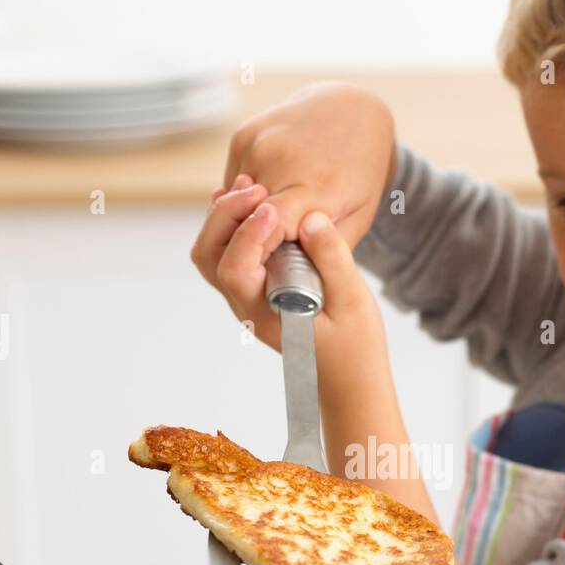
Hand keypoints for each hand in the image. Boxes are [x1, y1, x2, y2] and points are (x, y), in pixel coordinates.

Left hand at [191, 179, 386, 361]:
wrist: (350, 378)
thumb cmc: (354, 348)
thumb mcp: (353, 302)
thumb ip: (332, 259)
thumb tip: (310, 218)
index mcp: (265, 314)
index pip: (234, 271)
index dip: (247, 234)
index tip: (273, 208)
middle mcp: (246, 305)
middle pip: (209, 256)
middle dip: (226, 216)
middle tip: (258, 188)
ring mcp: (248, 296)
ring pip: (213, 252)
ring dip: (227, 215)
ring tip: (254, 186)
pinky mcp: (258, 286)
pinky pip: (231, 251)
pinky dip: (236, 222)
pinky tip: (256, 199)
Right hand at [221, 81, 396, 260]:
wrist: (352, 110)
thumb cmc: (360, 171)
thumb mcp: (360, 216)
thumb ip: (327, 248)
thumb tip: (293, 273)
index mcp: (315, 186)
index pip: (270, 231)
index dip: (264, 253)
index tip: (267, 269)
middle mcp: (280, 162)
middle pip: (247, 219)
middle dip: (255, 240)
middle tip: (273, 249)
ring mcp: (258, 145)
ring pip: (234, 202)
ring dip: (247, 216)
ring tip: (275, 214)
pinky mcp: (243, 136)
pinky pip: (231, 180)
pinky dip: (244, 194)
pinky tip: (270, 188)